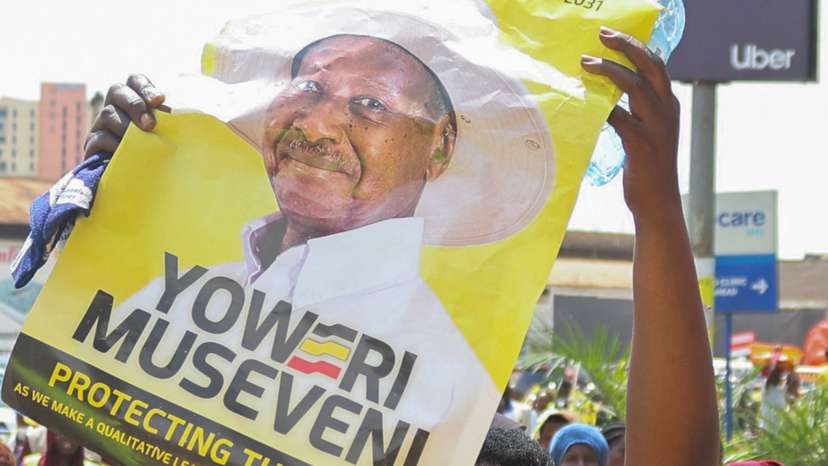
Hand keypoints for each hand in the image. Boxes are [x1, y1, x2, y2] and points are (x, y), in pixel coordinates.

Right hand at [84, 74, 165, 157]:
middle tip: (150, 124)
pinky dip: (116, 144)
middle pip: (117, 90)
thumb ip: (169, 121)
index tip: (159, 99)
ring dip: (127, 126)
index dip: (145, 86)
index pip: (135, 81)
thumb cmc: (160, 154)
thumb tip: (171, 113)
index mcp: (135, 101)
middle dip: (135, 104)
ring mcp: (101, 125)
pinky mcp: (93, 145)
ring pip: (108, 114)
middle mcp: (115, 108)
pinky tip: (128, 153)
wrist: (140, 184)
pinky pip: (101, 138)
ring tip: (142, 141)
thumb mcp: (167, 134)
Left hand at [581, 27, 680, 219]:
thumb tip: (608, 96)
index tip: (613, 36)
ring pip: (634, 86)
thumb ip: (635, 113)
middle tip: (603, 35)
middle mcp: (667, 111)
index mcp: (670, 106)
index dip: (638, 47)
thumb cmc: (647, 169)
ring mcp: (656, 127)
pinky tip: (585, 101)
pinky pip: (619, 117)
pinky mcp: (641, 144)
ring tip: (586, 62)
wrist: (658, 203)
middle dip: (627, 46)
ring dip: (608, 70)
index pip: (657, 65)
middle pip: (650, 66)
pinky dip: (602, 107)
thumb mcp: (647, 133)